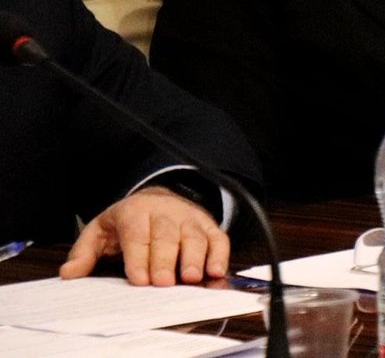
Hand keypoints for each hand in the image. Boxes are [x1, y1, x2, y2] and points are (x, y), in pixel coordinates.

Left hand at [60, 185, 228, 285]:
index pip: (137, 234)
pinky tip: (216, 270)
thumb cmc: (128, 220)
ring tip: (191, 277)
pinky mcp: (208, 225)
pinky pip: (217, 237)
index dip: (139, 257)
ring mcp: (189, 217)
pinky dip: (220, 254)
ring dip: (195, 256)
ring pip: (194, 235)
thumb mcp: (101, 230)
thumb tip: (69, 273)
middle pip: (167, 235)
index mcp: (135, 212)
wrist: (157, 197)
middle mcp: (165, 212)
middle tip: (164, 283)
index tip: (139, 280)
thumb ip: (85, 252)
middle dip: (166, 260)